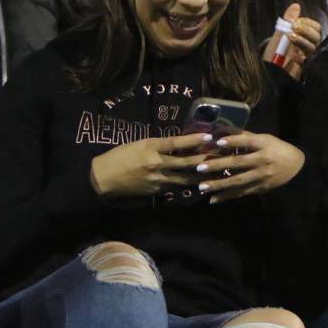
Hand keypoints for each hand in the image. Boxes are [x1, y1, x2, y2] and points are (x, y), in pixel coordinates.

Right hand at [89, 133, 210, 197]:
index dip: (193, 140)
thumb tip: (181, 143)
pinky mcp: (158, 191)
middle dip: (205, 159)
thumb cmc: (121, 156)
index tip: (209, 137)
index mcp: (150, 148)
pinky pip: (177, 186)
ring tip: (218, 170)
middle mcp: (156, 164)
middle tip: (222, 155)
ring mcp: (158, 179)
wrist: (104, 178)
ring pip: (186, 178)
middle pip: (185, 162)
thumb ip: (160, 144)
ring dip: (202, 174)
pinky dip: (189, 183)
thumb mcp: (140, 144)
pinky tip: (202, 181)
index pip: (175, 143)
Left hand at [191, 131, 305, 202]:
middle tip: (200, 167)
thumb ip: (246, 137)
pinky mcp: (260, 188)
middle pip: (238, 163)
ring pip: (238, 181)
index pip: (247, 142)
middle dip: (218, 165)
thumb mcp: (266, 139)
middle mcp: (262, 160)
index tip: (217, 142)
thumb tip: (223, 131)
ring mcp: (261, 176)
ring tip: (202, 187)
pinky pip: (242, 193)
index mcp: (264, 145)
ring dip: (219, 184)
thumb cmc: (278, 149)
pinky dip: (227, 196)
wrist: (298, 168)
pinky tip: (213, 199)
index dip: (233, 142)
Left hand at [262, 2, 322, 79]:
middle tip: (293, 29)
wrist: (269, 69)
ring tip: (290, 37)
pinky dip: (301, 58)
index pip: (316, 28)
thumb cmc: (276, 50)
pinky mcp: (303, 69)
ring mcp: (307, 58)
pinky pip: (308, 63)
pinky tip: (293, 56)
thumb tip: (296, 5)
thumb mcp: (279, 34)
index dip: (307, 23)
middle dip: (305, 31)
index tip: (296, 22)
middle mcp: (309, 48)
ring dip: (302, 41)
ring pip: (313, 48)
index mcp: (306, 38)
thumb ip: (288, 21)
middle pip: (317, 37)